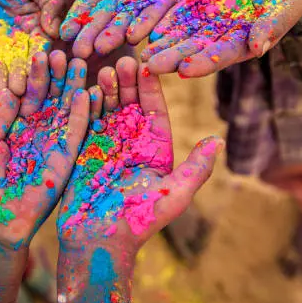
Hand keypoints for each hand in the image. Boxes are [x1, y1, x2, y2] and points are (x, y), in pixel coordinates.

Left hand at [0, 0, 67, 95]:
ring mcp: (2, 51)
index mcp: (43, 31)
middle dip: (22, 83)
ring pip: (3, 73)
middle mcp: (24, 46)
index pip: (43, 53)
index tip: (36, 80)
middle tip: (18, 96)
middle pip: (24, 69)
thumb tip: (55, 30)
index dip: (40, 68)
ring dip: (1, 85)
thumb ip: (50, 1)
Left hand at [0, 51, 89, 248]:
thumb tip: (11, 89)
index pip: (28, 97)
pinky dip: (82, 115)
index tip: (38, 52)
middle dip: (55, 76)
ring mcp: (52, 148)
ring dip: (72, 88)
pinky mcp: (65, 162)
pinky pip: (76, 135)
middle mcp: (37, 136)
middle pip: (50, 100)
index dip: (34, 76)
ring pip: (66, 112)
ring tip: (78, 62)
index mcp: (15, 130)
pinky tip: (87, 92)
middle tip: (62, 50)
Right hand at [55, 57, 222, 302]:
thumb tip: (218, 140)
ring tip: (102, 70)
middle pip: (130, 106)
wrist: (97, 241)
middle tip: (122, 60)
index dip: (151, 89)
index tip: (148, 65)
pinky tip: (84, 90)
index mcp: (154, 152)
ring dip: (105, 91)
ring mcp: (105, 147)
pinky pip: (85, 124)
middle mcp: (130, 145)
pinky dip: (85, 107)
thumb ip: (195, 169)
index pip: (154, 113)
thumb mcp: (173, 196)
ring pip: (106, 111)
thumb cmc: (138, 222)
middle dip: (127, 83)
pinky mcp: (83, 153)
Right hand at [60, 0, 211, 57]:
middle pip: (102, 20)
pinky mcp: (165, 4)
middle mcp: (120, 0)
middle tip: (80, 52)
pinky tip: (134, 38)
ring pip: (124, 23)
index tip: (65, 33)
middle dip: (90, 36)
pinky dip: (143, 26)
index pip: (86, 5)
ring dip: (113, 37)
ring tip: (101, 50)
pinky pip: (153, 16)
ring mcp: (142, 5)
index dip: (75, 19)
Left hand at [142, 0, 301, 76]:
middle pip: (194, 50)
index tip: (185, 70)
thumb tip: (258, 48)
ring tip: (142, 54)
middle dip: (173, 59)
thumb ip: (274, 21)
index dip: (203, 63)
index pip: (221, 55)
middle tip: (151, 67)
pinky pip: (177, 15)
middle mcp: (223, 35)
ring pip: (181, 36)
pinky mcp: (197, 2)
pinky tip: (147, 32)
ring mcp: (208, 19)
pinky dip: (163, 24)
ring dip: (162, 46)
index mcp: (246, 40)